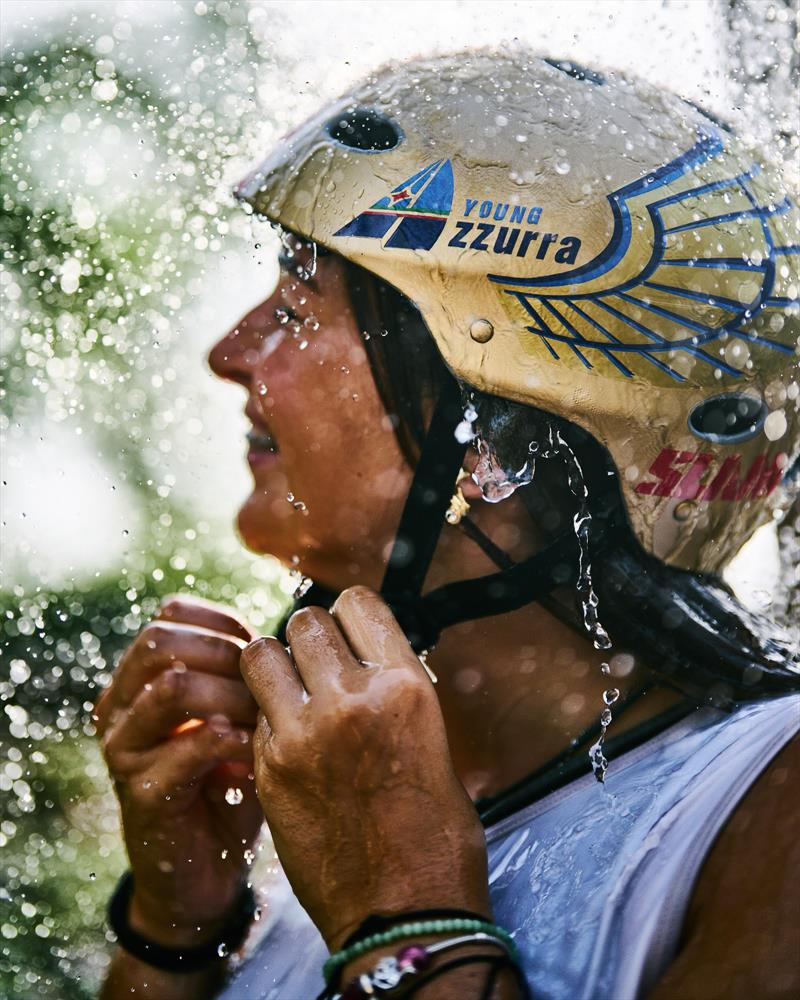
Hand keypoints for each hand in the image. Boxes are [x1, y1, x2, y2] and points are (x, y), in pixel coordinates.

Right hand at [94, 597, 263, 945]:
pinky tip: (259, 749)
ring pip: (171, 686)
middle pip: (161, 640)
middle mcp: (119, 707)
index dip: (223, 622)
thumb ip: (243, 673)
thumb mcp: (237, 714)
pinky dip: (234, 740)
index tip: (261, 649)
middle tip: (269, 683)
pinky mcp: (142, 794)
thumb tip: (282, 634)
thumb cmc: (231, 780)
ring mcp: (123, 751)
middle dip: (226, 653)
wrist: (207, 870)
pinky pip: (189, 747)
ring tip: (266, 716)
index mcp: (139, 679)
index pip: (171, 614)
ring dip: (231, 694)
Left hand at [240, 586, 489, 950]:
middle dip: (311, 637)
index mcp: (405, 686)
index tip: (349, 631)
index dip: (349, 614)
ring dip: (274, 665)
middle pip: (305, 621)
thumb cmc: (434, 832)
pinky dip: (265, 716)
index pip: (357, 602)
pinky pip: (254, 712)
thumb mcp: (434, 741)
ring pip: (261, 654)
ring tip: (289, 689)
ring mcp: (303, 733)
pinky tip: (285, 740)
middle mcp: (352, 699)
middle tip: (318, 666)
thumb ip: (394, 691)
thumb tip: (370, 660)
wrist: (403, 911)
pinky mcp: (269, 768)